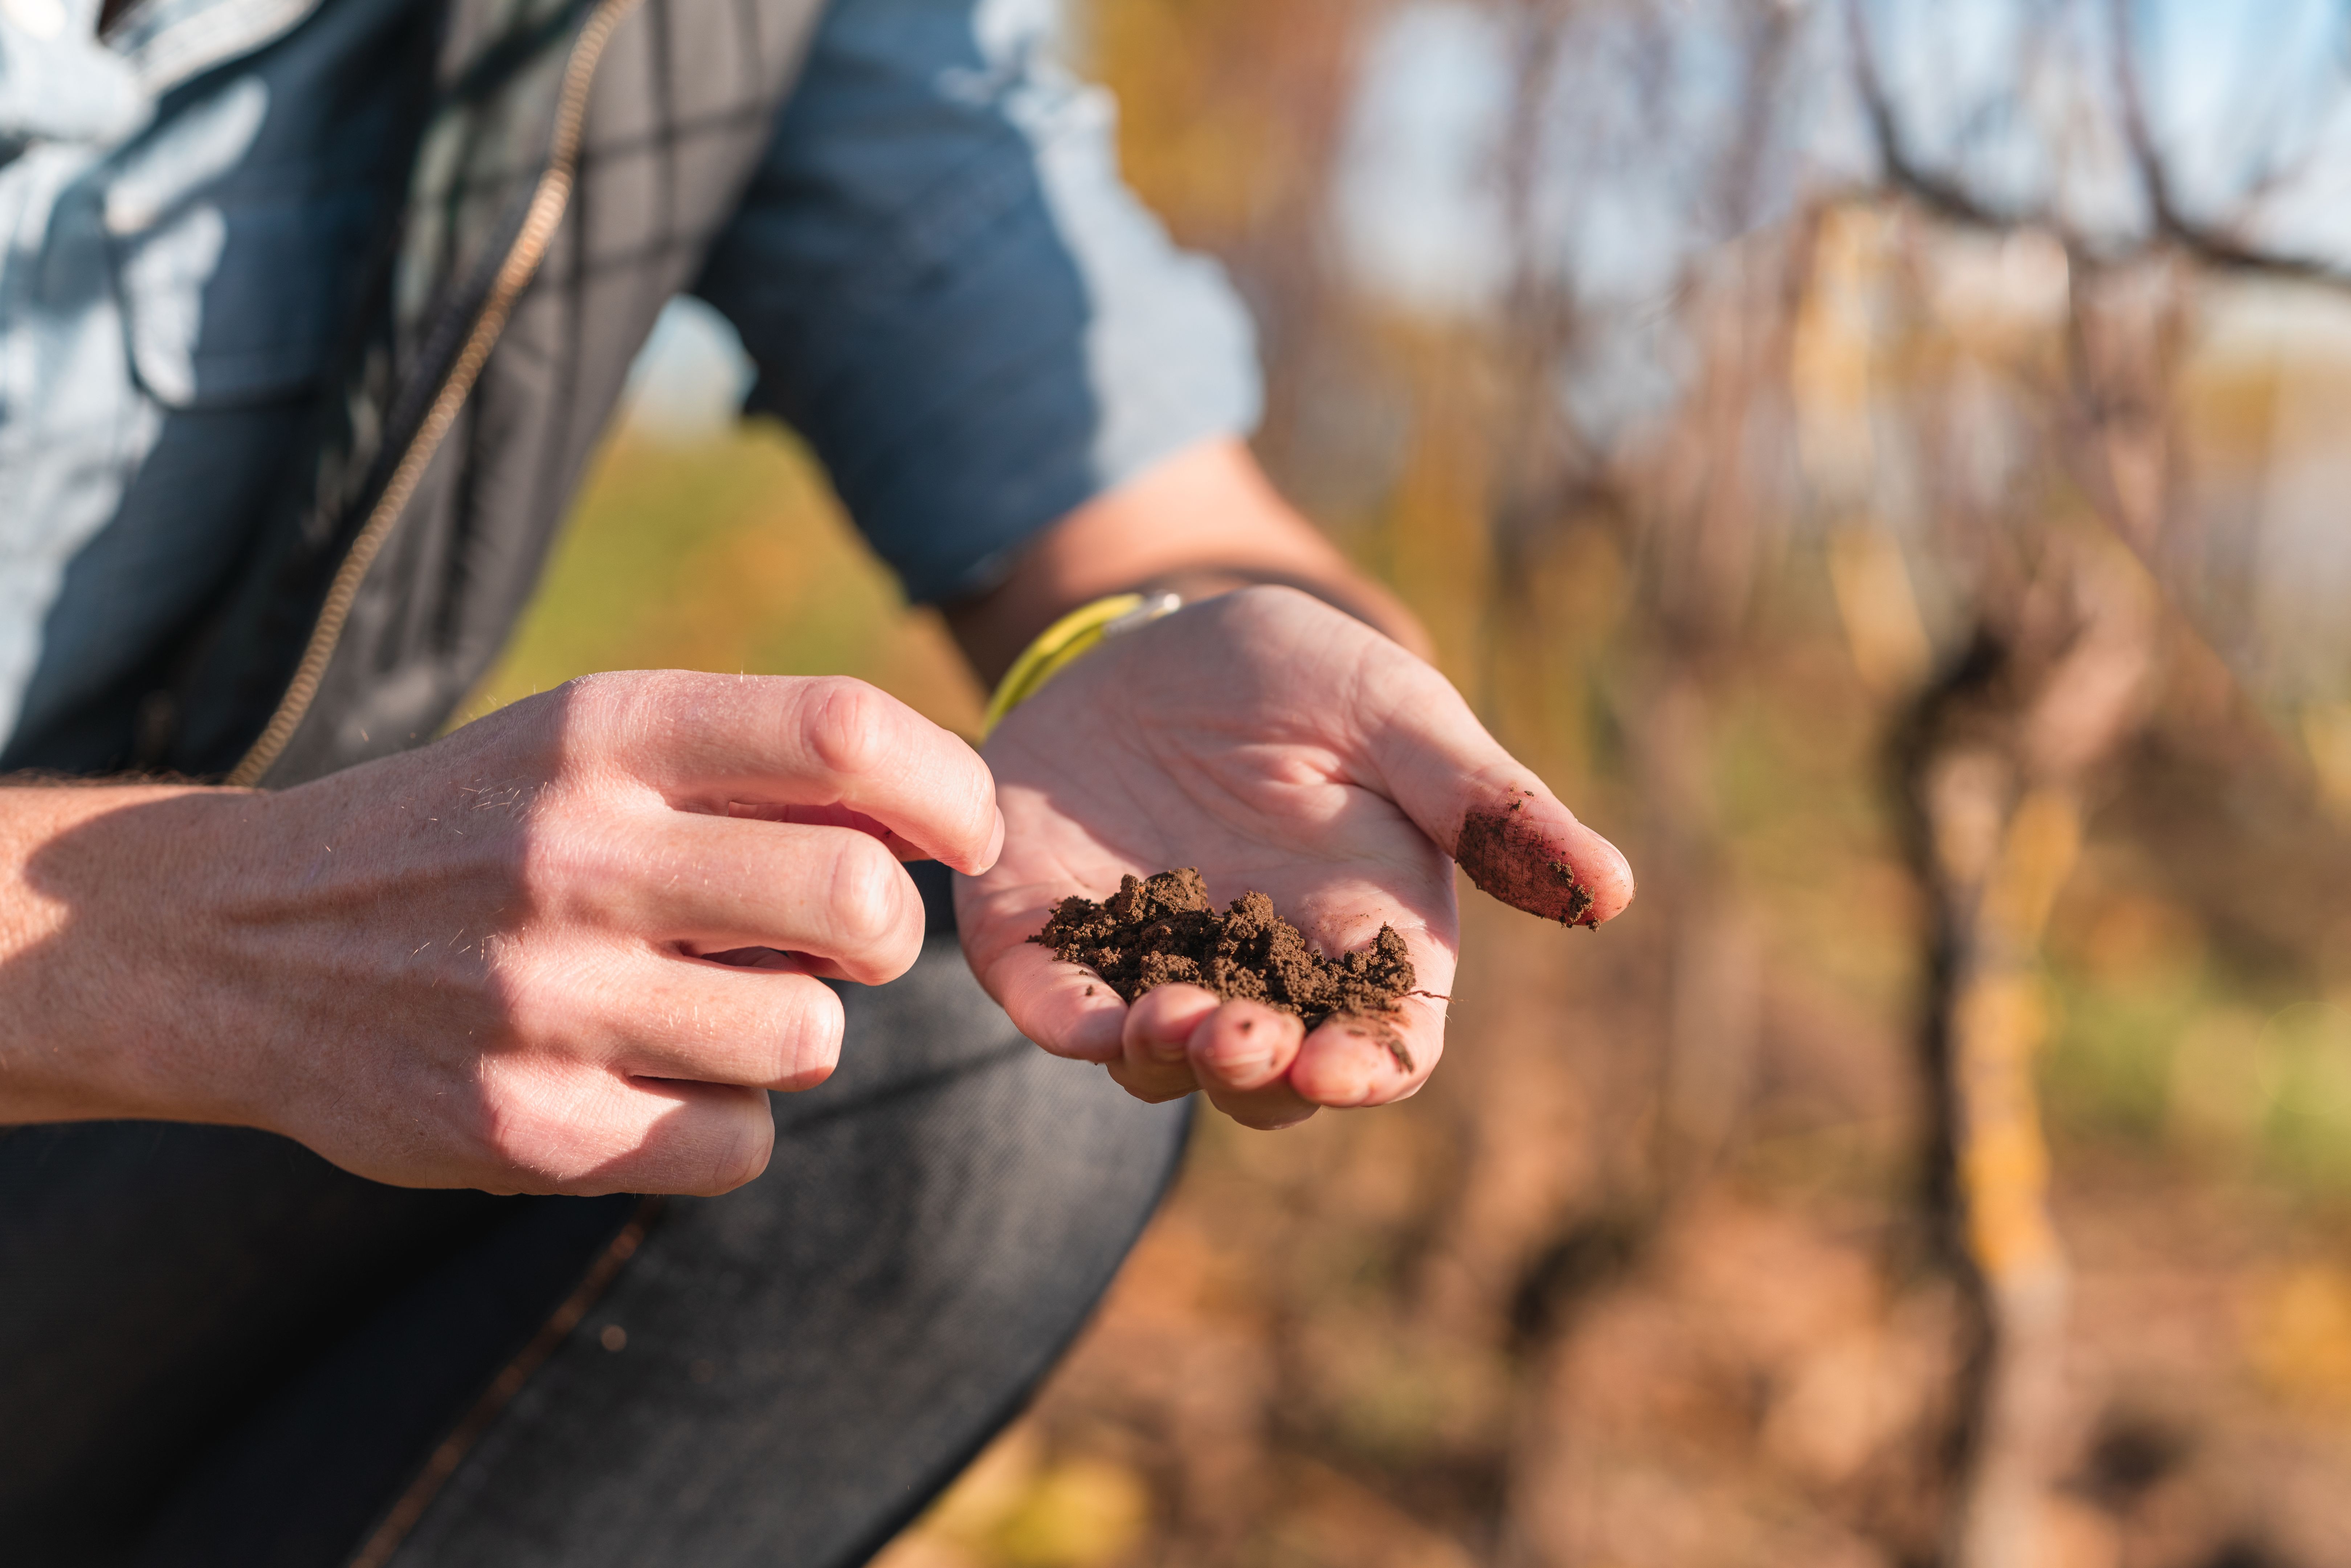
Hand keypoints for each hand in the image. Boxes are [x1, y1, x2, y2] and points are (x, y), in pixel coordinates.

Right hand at [0, 673, 999, 1194]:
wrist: (242, 942)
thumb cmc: (474, 831)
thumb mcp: (585, 743)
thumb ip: (751, 766)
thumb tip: (932, 833)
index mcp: (603, 733)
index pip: (845, 732)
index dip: (949, 790)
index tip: (963, 838)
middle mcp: (574, 853)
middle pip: (860, 903)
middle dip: (882, 936)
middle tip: (835, 942)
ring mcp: (544, 998)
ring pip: (812, 1041)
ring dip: (799, 1034)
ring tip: (717, 1009)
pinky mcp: (523, 1128)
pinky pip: (737, 1144)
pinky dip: (726, 1121)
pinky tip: (654, 1080)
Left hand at [954, 587, 1631, 1127]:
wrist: (1151, 639)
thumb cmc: (1297, 675)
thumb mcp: (1394, 714)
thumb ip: (1483, 805)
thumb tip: (1611, 892)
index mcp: (1361, 933)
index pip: (1384, 1041)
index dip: (1369, 1069)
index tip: (1343, 1067)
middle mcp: (1258, 973)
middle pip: (1272, 1077)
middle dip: (1255, 1073)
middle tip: (1233, 1036)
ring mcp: (1150, 965)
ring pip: (1162, 1062)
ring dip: (1165, 1058)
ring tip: (1162, 1017)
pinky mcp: (1052, 941)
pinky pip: (1056, 1007)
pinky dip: (1065, 1023)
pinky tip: (1072, 1017)